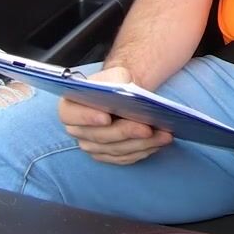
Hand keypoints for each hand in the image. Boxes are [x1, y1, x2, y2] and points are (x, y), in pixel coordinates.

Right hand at [58, 66, 172, 164]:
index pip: (71, 115)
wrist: (122, 95)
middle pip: (100, 136)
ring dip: (142, 144)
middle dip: (126, 132)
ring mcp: (91, 146)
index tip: (107, 117)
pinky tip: (159, 143)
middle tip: (147, 128)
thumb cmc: (116, 83)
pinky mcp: (107, 155)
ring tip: (164, 135)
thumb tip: (125, 93)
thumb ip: (115, 81)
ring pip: (116, 150)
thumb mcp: (115, 74)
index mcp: (70, 107)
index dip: (87, 117)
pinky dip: (143, 151)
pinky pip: (125, 158)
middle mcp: (77, 130)